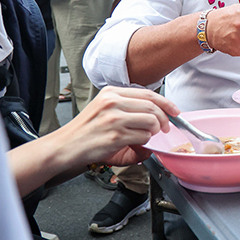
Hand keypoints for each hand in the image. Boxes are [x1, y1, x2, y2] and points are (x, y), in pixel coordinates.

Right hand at [58, 86, 176, 166]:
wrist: (65, 146)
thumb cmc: (86, 130)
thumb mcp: (105, 110)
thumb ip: (129, 108)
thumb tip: (156, 115)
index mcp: (111, 93)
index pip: (148, 93)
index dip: (165, 102)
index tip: (174, 110)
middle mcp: (113, 102)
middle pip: (152, 107)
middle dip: (164, 118)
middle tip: (165, 127)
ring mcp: (114, 118)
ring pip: (151, 121)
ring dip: (154, 131)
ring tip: (146, 135)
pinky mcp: (115, 135)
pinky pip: (143, 136)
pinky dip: (144, 141)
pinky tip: (134, 141)